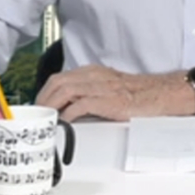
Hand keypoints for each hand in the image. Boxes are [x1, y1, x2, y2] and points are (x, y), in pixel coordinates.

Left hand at [35, 65, 194, 121]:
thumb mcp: (107, 86)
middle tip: (36, 115)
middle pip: (57, 83)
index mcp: (92, 72)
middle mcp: (93, 76)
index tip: (38, 106)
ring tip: (45, 119)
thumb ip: (88, 92)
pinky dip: (68, 114)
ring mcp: (100, 87)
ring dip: (51, 106)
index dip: (45, 92)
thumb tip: (69, 109)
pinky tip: (63, 122)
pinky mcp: (107, 101)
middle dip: (43, 99)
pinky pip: (80, 105)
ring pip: (65, 91)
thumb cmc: (135, 93)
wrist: (158, 94)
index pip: (59, 78)